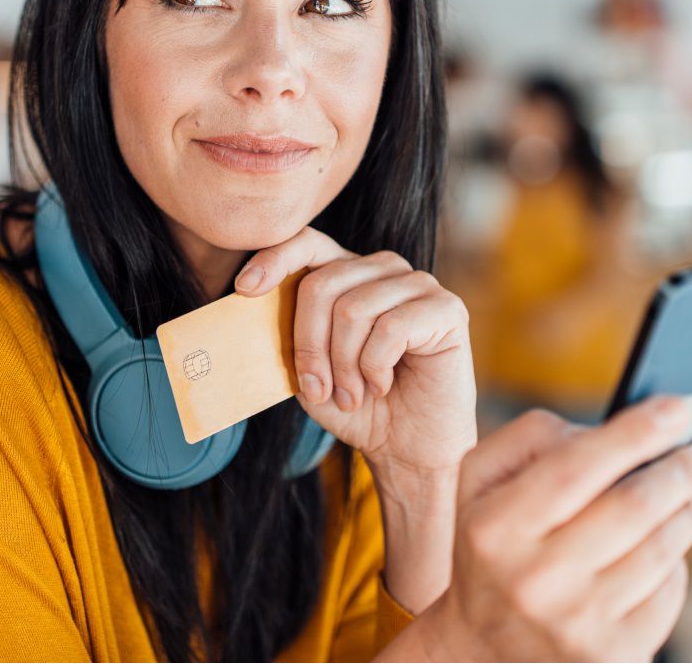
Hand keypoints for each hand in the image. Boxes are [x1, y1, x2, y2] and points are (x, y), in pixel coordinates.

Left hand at [233, 227, 475, 477]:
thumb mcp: (308, 371)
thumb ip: (286, 336)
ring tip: (353, 394)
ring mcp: (418, 284)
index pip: (308, 243)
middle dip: (309, 345)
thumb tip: (250, 304)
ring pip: (353, 309)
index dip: (276, 258)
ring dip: (344, 366)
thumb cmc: (357, 407)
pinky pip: (391, 328)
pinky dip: (375, 368)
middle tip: (318, 389)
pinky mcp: (447, 309)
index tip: (245, 288)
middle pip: (322, 285)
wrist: (406, 449)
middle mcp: (384, 269)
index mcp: (349, 274)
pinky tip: (383, 385)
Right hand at [409, 395, 691, 661]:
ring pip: (662, 549)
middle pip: (634, 507)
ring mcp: (578, 625)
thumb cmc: (491, 547)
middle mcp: (535, 580)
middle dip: (684, 469)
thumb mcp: (479, 484)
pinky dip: (677, 559)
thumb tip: (611, 431)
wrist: (483, 649)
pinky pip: (668, 592)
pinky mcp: (615, 656)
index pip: (579, 466)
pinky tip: (669, 542)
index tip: (685, 404)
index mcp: (496, 528)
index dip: (639, 430)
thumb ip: (532, 438)